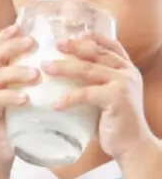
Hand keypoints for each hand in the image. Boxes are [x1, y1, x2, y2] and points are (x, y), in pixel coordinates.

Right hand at [0, 24, 39, 165]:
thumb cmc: (15, 121)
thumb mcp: (24, 97)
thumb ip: (35, 83)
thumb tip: (61, 67)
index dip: (7, 35)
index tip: (22, 26)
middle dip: (14, 46)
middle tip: (33, 43)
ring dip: (16, 72)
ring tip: (36, 74)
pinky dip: (10, 97)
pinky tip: (25, 98)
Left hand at [42, 33, 150, 160]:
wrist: (133, 146)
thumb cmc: (116, 124)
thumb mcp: (108, 98)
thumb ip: (96, 85)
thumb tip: (66, 79)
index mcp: (127, 69)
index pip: (112, 46)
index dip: (95, 37)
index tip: (77, 32)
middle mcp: (127, 72)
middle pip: (96, 53)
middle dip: (74, 47)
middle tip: (55, 44)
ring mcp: (123, 84)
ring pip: (88, 69)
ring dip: (64, 67)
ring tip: (46, 67)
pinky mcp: (116, 99)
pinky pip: (87, 94)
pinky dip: (69, 98)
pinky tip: (54, 104)